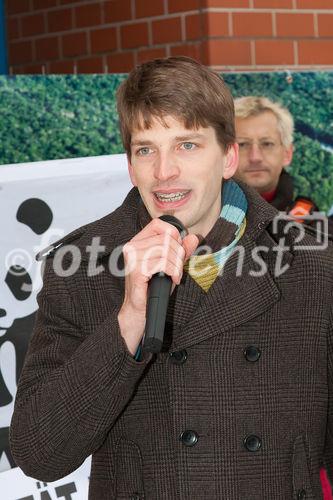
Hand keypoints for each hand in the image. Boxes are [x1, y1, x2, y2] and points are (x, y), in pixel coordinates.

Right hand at [117, 218, 198, 354]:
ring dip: (177, 266)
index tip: (177, 250)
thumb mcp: (170, 265)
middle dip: (178, 254)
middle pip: (166, 239)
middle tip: (178, 268)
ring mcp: (132, 258)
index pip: (158, 224)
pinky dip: (173, 272)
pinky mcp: (136, 270)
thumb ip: (182, 250)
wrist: (139, 308)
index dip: (173, 234)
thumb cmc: (153, 286)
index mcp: (137, 241)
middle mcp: (132, 246)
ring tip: (175, 275)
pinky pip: (163, 264)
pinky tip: (172, 280)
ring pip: (166, 251)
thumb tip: (193, 237)